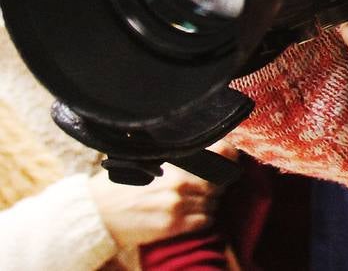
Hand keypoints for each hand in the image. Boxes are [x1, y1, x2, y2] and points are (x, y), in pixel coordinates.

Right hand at [89, 139, 237, 247]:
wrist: (97, 213)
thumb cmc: (121, 185)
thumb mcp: (147, 158)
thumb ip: (174, 154)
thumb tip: (198, 144)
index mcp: (176, 160)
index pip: (220, 152)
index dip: (230, 157)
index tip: (231, 161)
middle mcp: (180, 180)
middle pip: (219, 183)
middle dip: (216, 186)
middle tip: (206, 189)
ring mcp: (177, 203)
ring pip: (213, 203)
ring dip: (209, 204)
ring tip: (194, 203)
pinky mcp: (172, 225)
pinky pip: (205, 221)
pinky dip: (204, 219)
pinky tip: (192, 217)